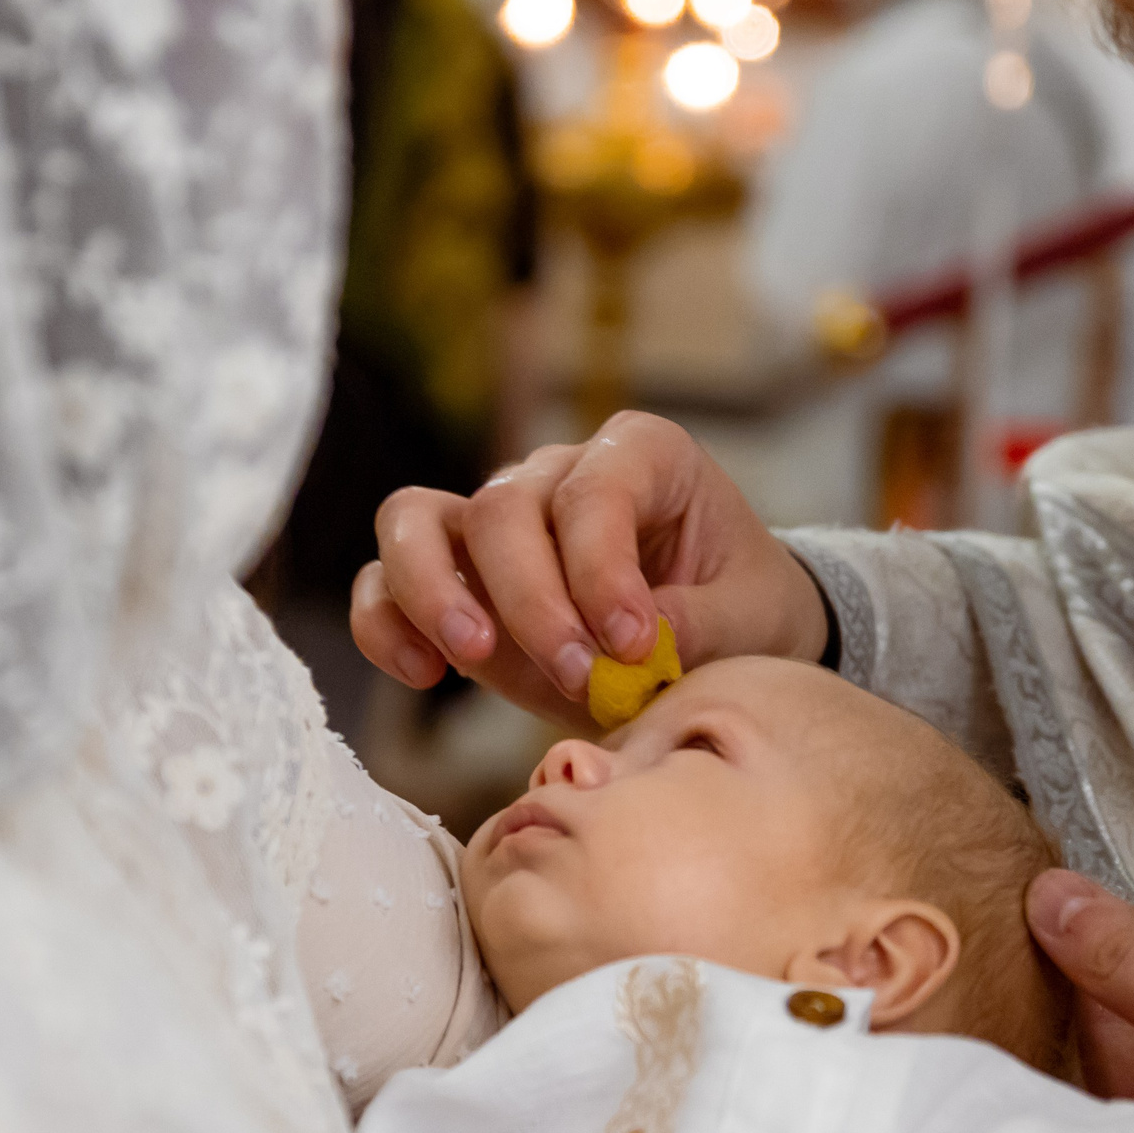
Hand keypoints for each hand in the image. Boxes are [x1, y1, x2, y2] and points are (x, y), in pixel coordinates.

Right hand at [348, 412, 828, 728]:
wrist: (719, 639)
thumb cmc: (739, 609)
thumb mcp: (749, 620)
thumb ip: (697, 626)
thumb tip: (628, 646)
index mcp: (642, 456)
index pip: (594, 491)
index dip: (603, 569)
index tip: (634, 645)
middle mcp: (556, 472)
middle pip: (502, 509)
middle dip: (532, 602)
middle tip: (579, 676)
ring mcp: (493, 520)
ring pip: (416, 520)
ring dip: (434, 592)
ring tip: (472, 656)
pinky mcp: (453, 578)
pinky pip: (385, 581)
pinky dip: (387, 624)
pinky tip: (422, 673)